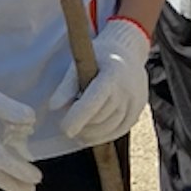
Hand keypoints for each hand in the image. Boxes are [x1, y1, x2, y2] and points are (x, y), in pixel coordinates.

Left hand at [47, 16, 149, 147]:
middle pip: (100, 118)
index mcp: (112, 74)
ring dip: (90, 133)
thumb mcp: (82, 63)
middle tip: (68, 122)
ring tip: (78, 128)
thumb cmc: (100, 59)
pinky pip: (118, 131)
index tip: (64, 129)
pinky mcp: (137, 112)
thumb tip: (53, 107)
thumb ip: (67, 86)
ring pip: (108, 128)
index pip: (93, 102)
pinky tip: (89, 134)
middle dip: (81, 124)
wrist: (128, 54)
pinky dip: (102, 136)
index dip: (77, 118)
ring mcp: (135, 102)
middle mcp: (126, 89)